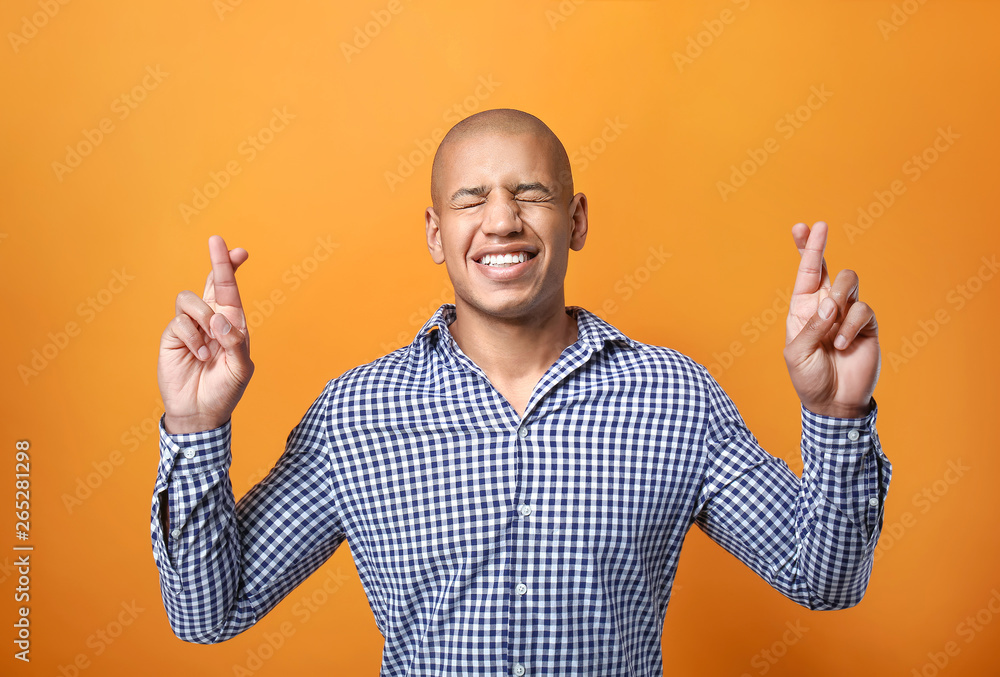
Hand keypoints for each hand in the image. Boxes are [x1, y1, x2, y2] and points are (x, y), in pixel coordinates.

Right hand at [157, 235, 253, 433]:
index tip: (241, 251)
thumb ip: (235, 343)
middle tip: (216, 241)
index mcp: (232, 324)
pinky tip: (198, 356)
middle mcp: (211, 321)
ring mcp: (190, 327)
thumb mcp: (240, 368)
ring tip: (210, 341)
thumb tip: (220, 319)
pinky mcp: (172, 337)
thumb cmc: (224, 390)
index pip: (232, 291)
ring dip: (202, 317)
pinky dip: (191, 338)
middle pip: (212, 283)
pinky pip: (179, 323)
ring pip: (189, 299)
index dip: (233, 269)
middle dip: (217, 263)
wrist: (199, 412)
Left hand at [783, 222, 878, 418]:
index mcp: (803, 309)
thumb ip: (811, 327)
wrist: (834, 403)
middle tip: (820, 228)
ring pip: (848, 281)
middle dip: (820, 246)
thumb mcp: (798, 354)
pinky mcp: (867, 325)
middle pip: (828, 267)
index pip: (806, 273)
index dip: (805, 248)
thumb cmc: (809, 378)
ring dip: (838, 297)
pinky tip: (843, 344)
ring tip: (830, 321)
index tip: (803, 226)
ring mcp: (848, 315)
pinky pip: (862, 309)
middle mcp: (825, 307)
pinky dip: (850, 325)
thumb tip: (830, 305)